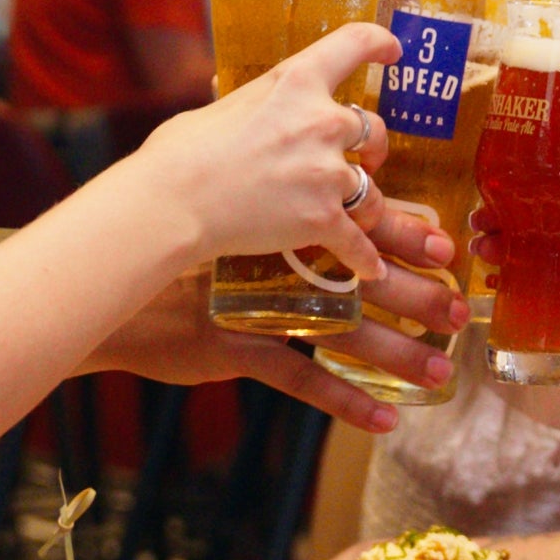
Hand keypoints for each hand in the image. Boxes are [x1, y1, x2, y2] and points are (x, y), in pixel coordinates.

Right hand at [86, 186, 467, 432]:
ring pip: (343, 333)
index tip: (445, 244)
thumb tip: (273, 138)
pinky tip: (382, 421)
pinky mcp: (232, 348)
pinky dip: (342, 401)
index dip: (402, 233)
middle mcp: (273, 262)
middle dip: (416, 294)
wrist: (102, 272)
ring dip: (396, 355)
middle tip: (458, 311)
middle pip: (362, 278)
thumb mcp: (202, 185)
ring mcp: (255, 308)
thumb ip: (250, 171)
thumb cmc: (148, 227)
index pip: (352, 221)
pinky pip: (297, 378)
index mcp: (274, 220)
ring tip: (439, 374)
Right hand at [121, 23, 398, 276]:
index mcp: (296, 81)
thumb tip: (250, 113)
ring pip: (371, 191)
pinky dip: (363, 258)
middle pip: (374, 129)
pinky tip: (368, 268)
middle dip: (373, 147)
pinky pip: (358, 243)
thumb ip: (256, 107)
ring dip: (365, 203)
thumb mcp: (222, 106)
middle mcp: (322, 121)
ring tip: (356, 218)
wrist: (173, 202)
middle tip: (365, 160)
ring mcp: (326, 172)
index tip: (393, 52)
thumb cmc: (181, 152)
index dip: (380, 44)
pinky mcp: (323, 219)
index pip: (354, 43)